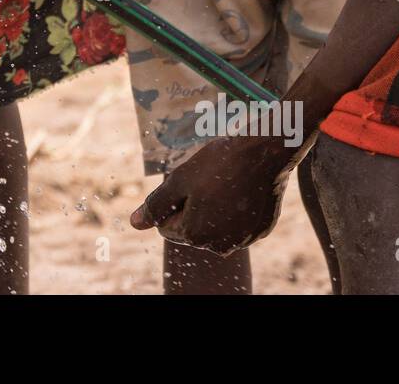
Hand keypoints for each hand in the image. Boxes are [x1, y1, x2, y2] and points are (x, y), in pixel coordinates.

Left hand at [129, 133, 303, 255]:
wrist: (264, 152)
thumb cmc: (218, 163)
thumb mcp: (178, 181)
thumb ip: (155, 205)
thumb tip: (134, 224)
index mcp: (195, 235)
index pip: (166, 227)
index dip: (173, 202)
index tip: (189, 182)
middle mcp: (219, 246)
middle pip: (192, 229)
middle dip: (193, 207)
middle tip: (208, 180)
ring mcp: (243, 240)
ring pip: (215, 227)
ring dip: (214, 209)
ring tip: (226, 183)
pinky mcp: (260, 231)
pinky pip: (238, 224)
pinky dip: (236, 209)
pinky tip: (242, 189)